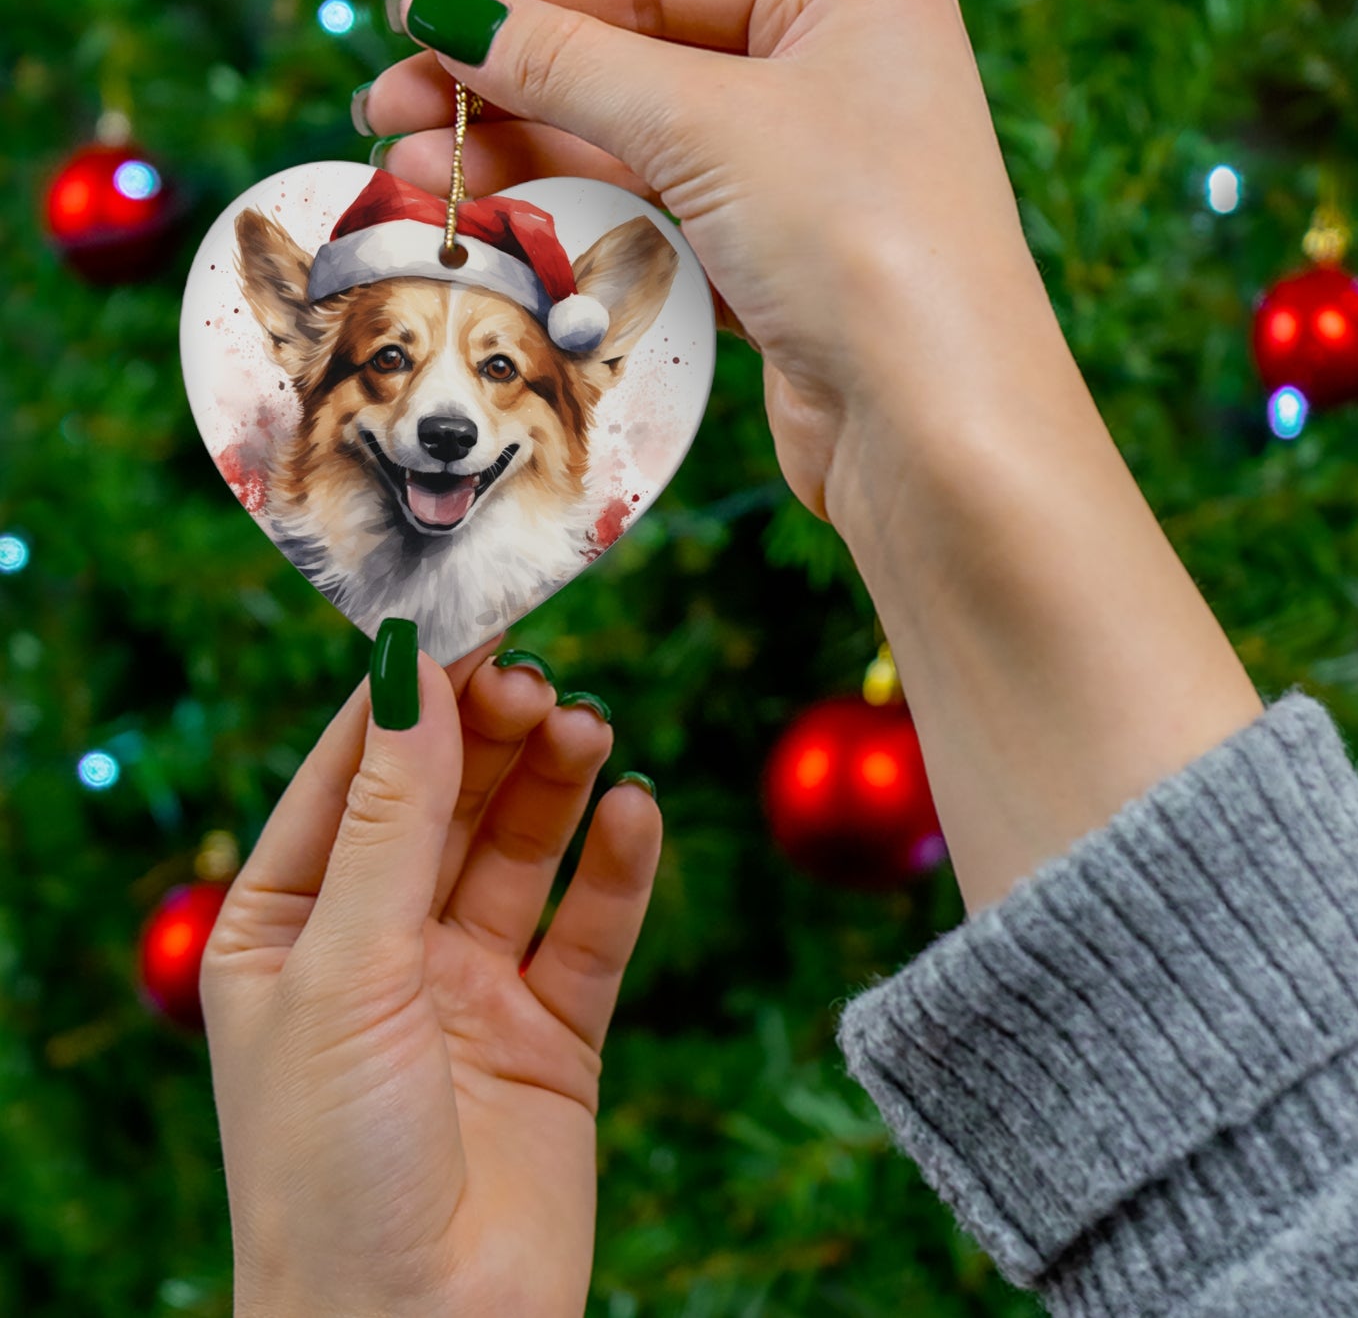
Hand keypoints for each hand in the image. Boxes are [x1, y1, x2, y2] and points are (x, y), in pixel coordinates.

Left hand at [201, 641, 660, 1317]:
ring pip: (522, 850)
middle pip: (447, 801)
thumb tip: (409, 671)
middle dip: (491, 735)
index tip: (469, 622)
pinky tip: (635, 812)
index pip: (352, 776)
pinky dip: (617, 867)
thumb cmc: (331, 1166)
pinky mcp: (552, 1032)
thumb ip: (390, 818)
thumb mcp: (345, 968)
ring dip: (556, 784)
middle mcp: (380, 946)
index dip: (409, 698)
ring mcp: (469, 987)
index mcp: (289, 926)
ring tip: (590, 731)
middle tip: (541, 682)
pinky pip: (590, 928)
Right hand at [361, 0, 1262, 913]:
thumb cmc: (861, 243)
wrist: (937, 431)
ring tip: (420, 175)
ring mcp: (809, 177)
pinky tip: (505, 224)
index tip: (418, 18)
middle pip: (638, 61)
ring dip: (533, 161)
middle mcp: (835, 77)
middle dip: (512, 89)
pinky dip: (588, 222)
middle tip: (391, 113)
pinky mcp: (783, 266)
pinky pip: (665, 221)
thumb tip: (449, 16)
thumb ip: (571, 64)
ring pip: (643, 149)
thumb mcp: (707, 124)